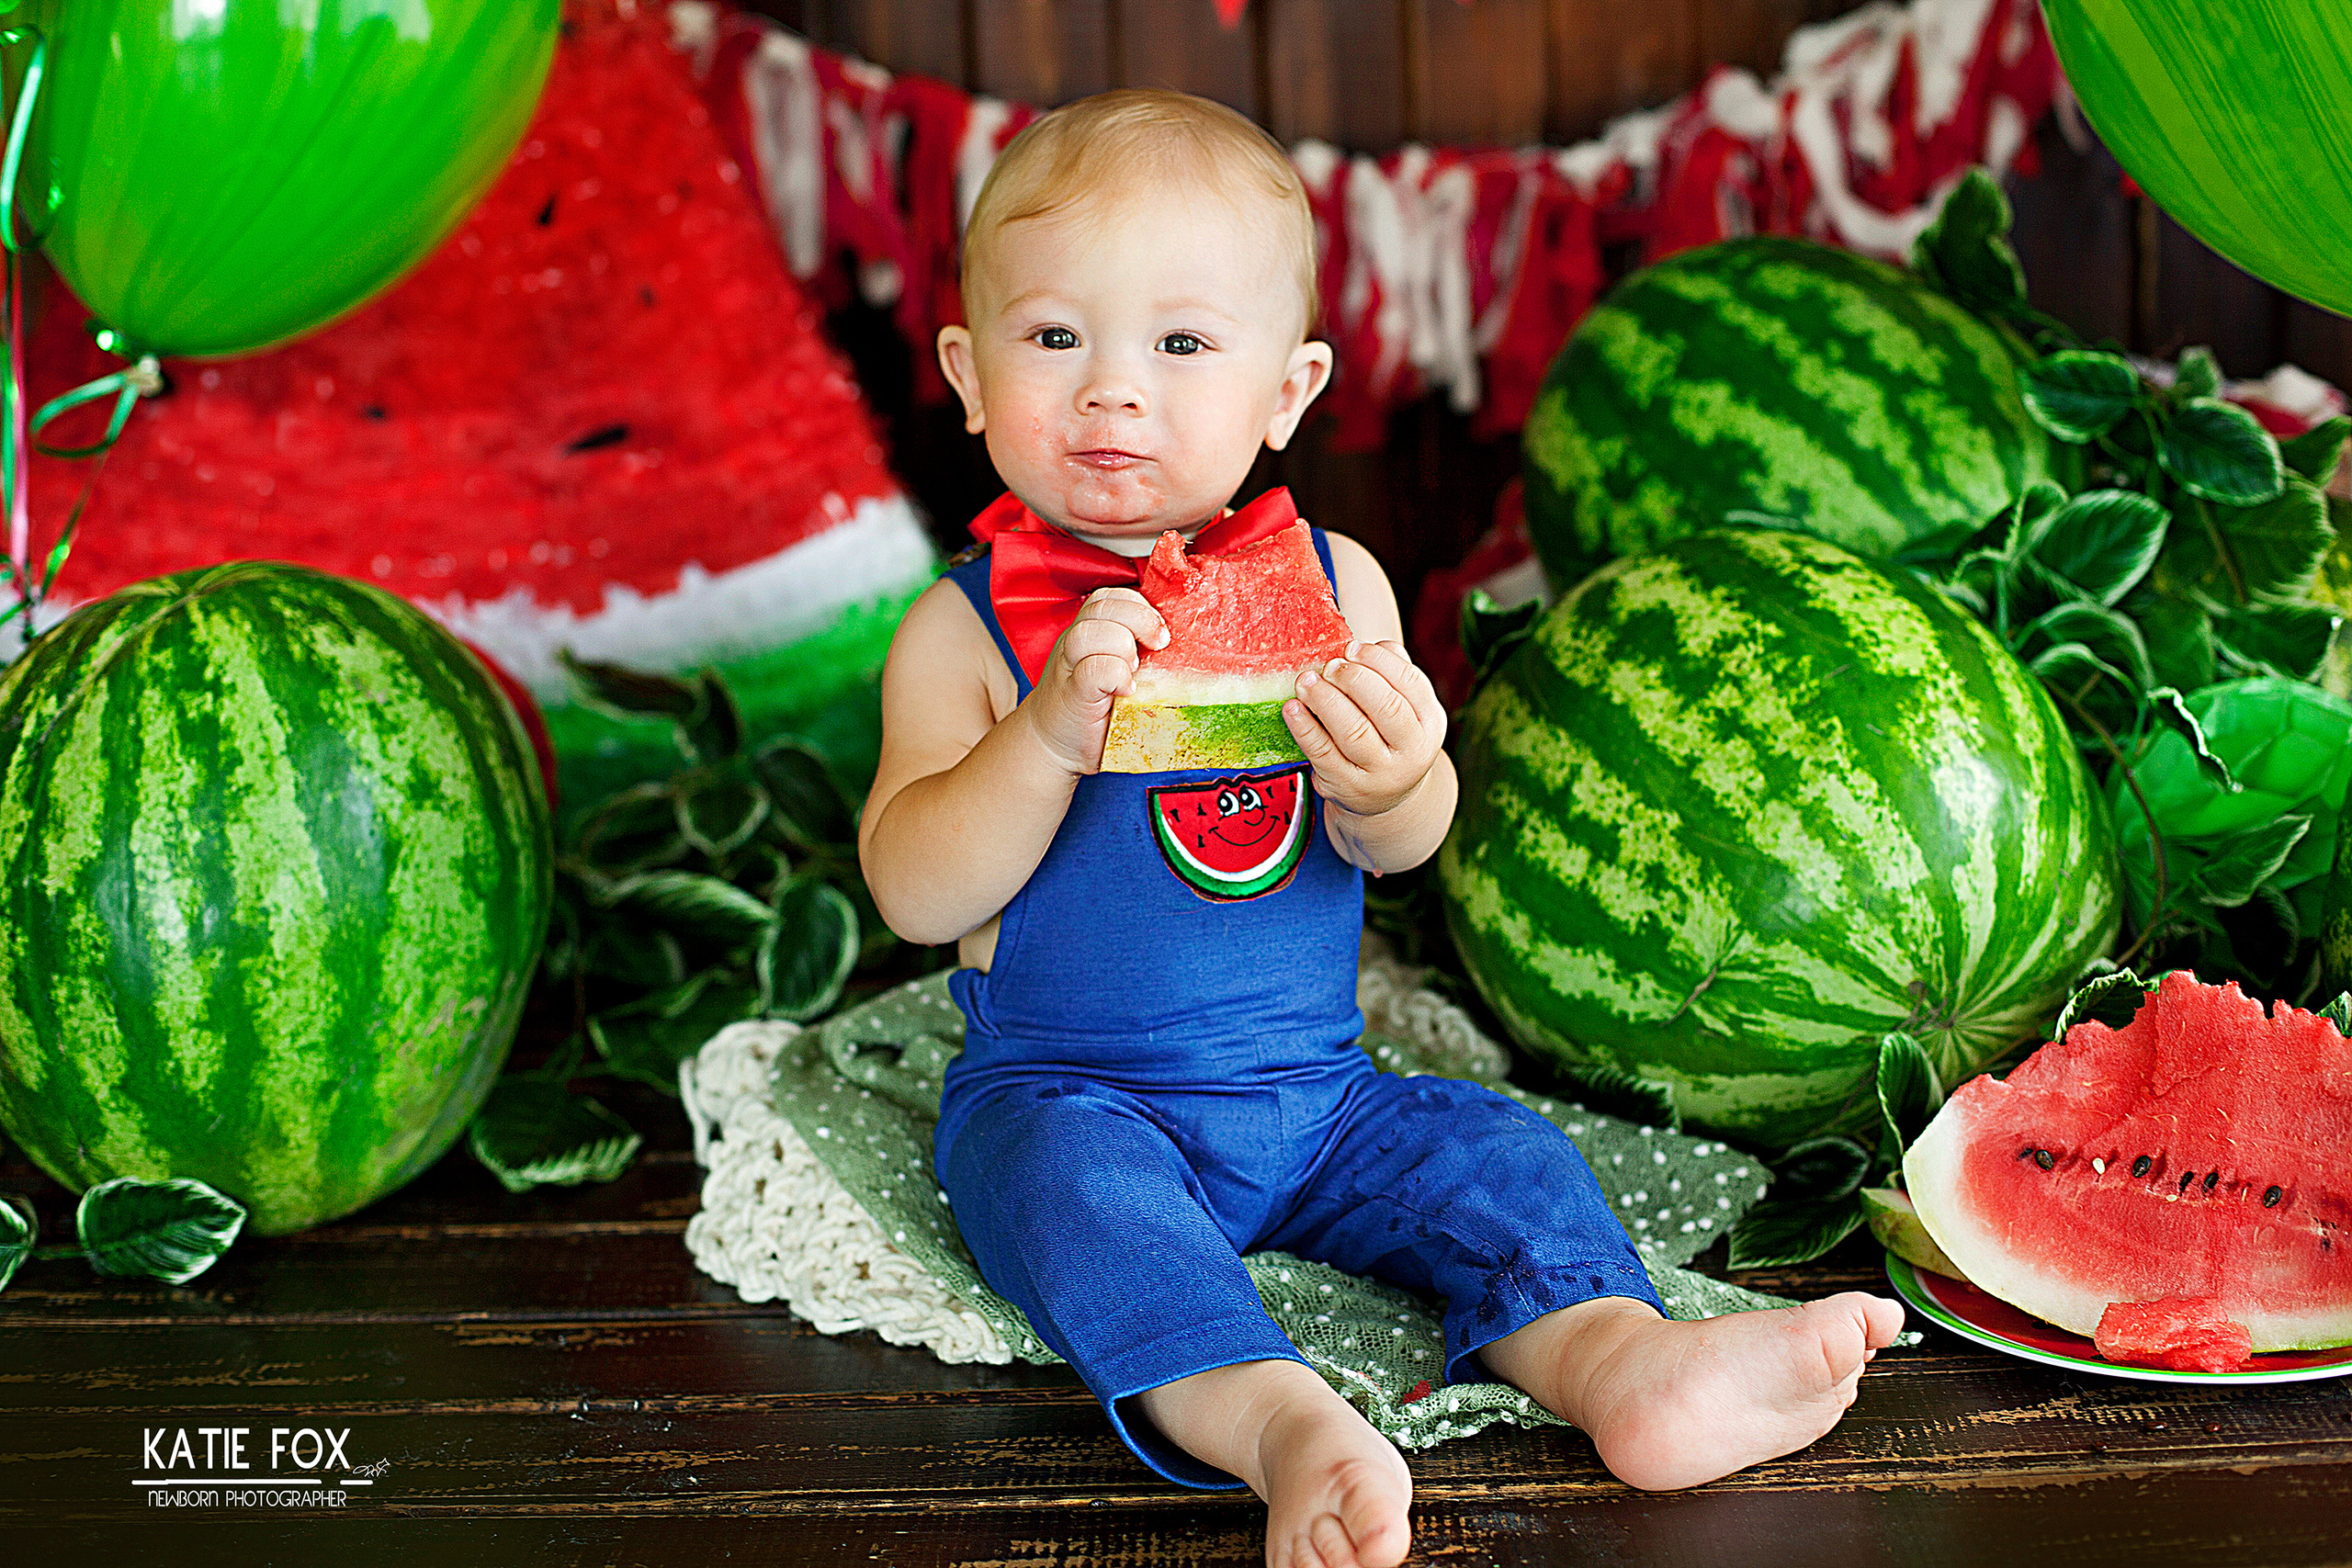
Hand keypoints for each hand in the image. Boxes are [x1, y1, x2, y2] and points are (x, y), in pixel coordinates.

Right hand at [1021, 586, 1167, 774]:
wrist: (1056, 748)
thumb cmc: (1096, 712)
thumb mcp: (1120, 673)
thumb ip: (1140, 655)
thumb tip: (1185, 645)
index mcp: (1090, 632)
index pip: (1112, 597)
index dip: (1139, 606)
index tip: (1161, 633)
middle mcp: (1076, 643)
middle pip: (1102, 605)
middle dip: (1139, 619)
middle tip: (1159, 645)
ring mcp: (1069, 666)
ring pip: (1091, 632)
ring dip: (1122, 645)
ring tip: (1136, 670)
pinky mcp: (1072, 694)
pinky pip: (1093, 670)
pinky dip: (1115, 676)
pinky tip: (1126, 690)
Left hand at [1284, 640, 1446, 816]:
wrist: (1384, 797)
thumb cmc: (1389, 736)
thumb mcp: (1405, 709)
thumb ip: (1391, 673)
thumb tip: (1363, 646)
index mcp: (1430, 723)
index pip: (1410, 683)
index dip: (1379, 660)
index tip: (1351, 648)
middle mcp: (1412, 752)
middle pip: (1386, 708)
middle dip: (1354, 679)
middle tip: (1330, 665)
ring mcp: (1380, 774)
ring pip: (1353, 732)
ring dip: (1325, 700)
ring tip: (1305, 681)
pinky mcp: (1346, 786)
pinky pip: (1322, 753)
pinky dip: (1304, 727)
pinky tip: (1292, 708)